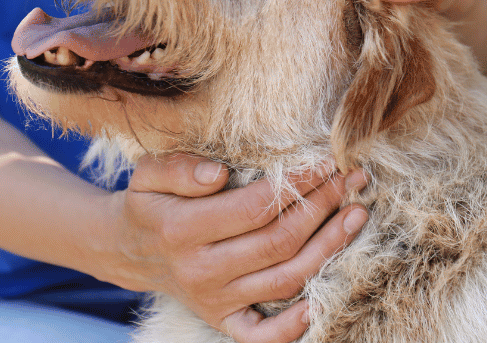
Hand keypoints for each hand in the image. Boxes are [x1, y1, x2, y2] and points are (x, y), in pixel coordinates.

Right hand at [104, 153, 367, 342]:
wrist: (130, 250)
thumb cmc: (150, 202)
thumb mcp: (148, 173)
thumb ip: (179, 168)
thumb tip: (217, 173)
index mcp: (182, 229)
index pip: (255, 206)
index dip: (297, 183)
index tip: (326, 161)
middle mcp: (200, 270)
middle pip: (278, 241)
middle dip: (323, 207)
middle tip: (353, 179)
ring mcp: (214, 301)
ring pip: (284, 279)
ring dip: (328, 249)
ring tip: (356, 216)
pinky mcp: (222, 320)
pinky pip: (263, 335)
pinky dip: (294, 325)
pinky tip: (323, 299)